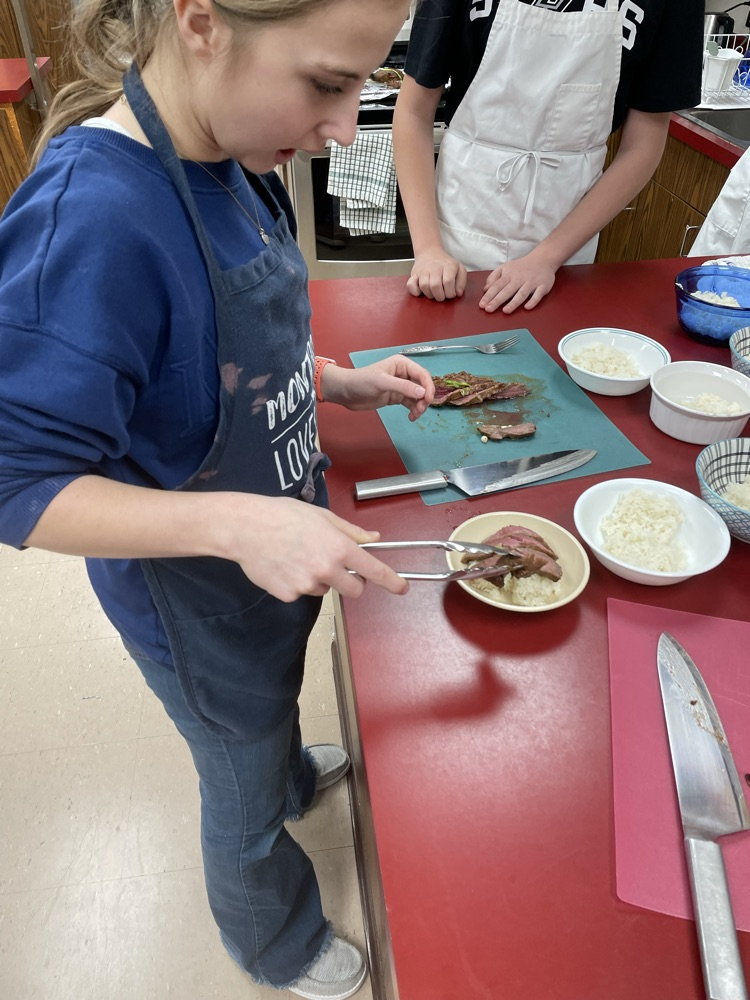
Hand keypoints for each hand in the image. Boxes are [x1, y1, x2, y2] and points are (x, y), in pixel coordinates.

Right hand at [224, 495, 409, 601]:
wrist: (244, 528)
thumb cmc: (282, 515)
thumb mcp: (322, 516)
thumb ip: (350, 531)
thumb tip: (373, 538)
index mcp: (338, 547)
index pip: (373, 569)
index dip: (392, 581)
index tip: (402, 588)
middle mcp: (326, 569)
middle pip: (355, 590)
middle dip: (353, 582)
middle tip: (337, 567)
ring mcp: (306, 585)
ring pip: (325, 590)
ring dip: (320, 579)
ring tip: (298, 557)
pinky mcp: (288, 595)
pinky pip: (301, 593)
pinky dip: (296, 583)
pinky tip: (283, 565)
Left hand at [322, 355, 434, 421]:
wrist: (346, 392)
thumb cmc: (361, 381)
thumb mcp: (382, 382)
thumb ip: (403, 387)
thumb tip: (422, 393)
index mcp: (402, 364)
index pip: (422, 374)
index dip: (428, 387)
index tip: (427, 400)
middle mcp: (404, 374)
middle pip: (423, 386)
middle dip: (424, 398)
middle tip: (420, 410)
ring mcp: (400, 386)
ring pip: (418, 396)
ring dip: (420, 406)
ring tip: (414, 415)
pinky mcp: (396, 397)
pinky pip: (411, 403)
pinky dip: (414, 410)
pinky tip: (411, 417)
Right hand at [407, 248, 467, 301]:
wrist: (430, 253)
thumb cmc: (446, 265)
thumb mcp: (459, 269)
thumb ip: (462, 282)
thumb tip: (458, 293)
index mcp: (448, 265)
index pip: (448, 282)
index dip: (450, 292)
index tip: (451, 293)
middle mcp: (435, 267)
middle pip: (435, 285)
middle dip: (440, 296)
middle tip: (442, 296)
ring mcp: (423, 270)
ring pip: (424, 286)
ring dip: (430, 295)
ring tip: (434, 293)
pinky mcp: (414, 274)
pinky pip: (410, 285)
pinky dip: (415, 291)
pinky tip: (421, 292)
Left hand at [478, 254, 556, 313]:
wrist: (543, 258)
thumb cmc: (521, 266)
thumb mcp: (505, 267)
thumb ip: (494, 277)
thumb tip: (485, 289)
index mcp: (509, 274)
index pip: (497, 286)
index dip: (489, 295)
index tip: (482, 305)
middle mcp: (519, 278)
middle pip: (507, 290)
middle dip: (497, 300)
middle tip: (489, 309)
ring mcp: (531, 282)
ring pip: (522, 293)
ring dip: (514, 302)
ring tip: (505, 311)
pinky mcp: (543, 286)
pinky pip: (538, 294)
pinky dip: (533, 301)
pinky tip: (527, 307)